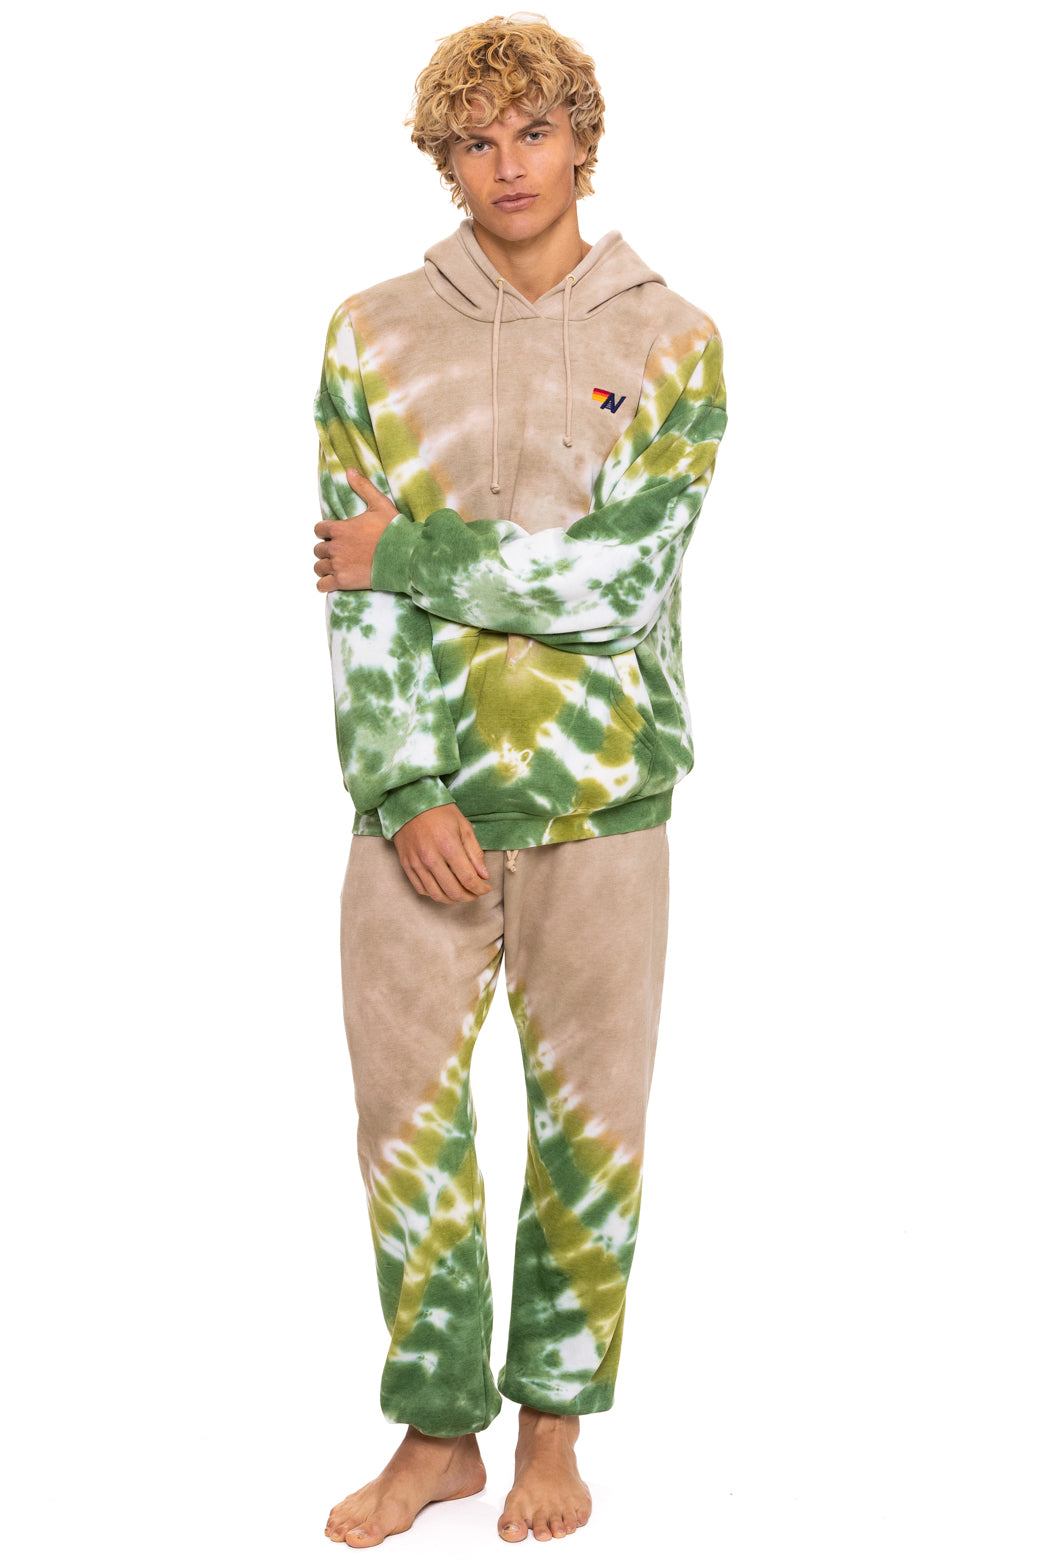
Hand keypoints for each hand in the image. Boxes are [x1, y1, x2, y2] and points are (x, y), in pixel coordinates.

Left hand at [314, 470, 396, 590]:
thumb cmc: (393, 531)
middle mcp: (334, 546)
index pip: (319, 529)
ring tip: (336, 567)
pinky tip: (332, 582)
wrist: (405, 557)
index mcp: (339, 528)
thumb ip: (362, 487)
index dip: (326, 532)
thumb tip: (349, 470)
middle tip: (341, 552)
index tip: (336, 535)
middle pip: (318, 549)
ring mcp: (337, 565)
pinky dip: (325, 584)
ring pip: (318, 566)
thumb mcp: (379, 504)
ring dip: (325, 566)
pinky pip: (322, 585)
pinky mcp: (342, 581)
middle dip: (327, 550)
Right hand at [392, 805, 491, 903]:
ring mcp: (416, 863)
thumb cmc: (440, 812)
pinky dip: (435, 894)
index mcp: (448, 846)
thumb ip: (475, 852)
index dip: (480, 889)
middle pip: (453, 891)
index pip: (468, 879)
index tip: (486, 888)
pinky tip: (444, 888)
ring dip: (453, 899)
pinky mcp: (406, 865)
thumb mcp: (464, 826)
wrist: (409, 803)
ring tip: (462, 893)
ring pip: (437, 895)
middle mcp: (431, 858)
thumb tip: (483, 876)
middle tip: (476, 893)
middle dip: (469, 897)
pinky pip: (422, 889)